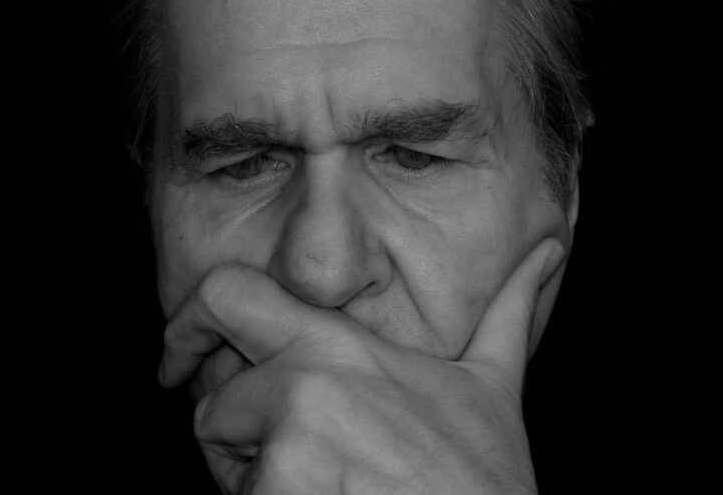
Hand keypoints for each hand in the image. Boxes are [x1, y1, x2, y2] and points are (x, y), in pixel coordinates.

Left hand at [159, 238, 566, 494]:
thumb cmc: (483, 483)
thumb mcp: (491, 389)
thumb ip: (507, 310)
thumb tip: (545, 252)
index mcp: (339, 345)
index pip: (226, 295)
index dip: (188, 322)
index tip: (177, 359)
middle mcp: (305, 383)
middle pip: (211, 398)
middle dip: (232, 431)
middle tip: (291, 460)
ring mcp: (290, 444)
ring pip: (223, 462)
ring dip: (254, 483)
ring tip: (330, 490)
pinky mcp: (280, 494)